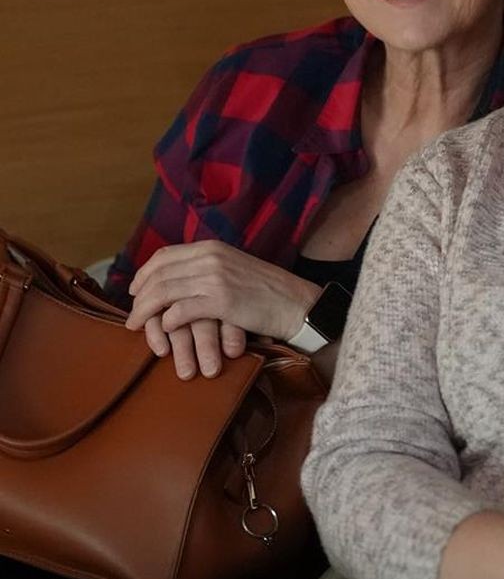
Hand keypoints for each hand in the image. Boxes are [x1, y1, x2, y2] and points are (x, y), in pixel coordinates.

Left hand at [126, 242, 319, 371]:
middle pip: (158, 274)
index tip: (135, 290)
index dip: (144, 274)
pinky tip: (166, 330)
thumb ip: (209, 268)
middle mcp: (210, 258)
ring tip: (137, 326)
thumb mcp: (235, 268)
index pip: (164, 256)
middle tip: (132, 315)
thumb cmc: (269, 292)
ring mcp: (214, 278)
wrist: (297, 304)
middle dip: (139, 296)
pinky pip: (180, 311)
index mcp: (212, 248)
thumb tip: (182, 278)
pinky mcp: (221, 301)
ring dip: (145, 312)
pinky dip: (167, 322)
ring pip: (163, 292)